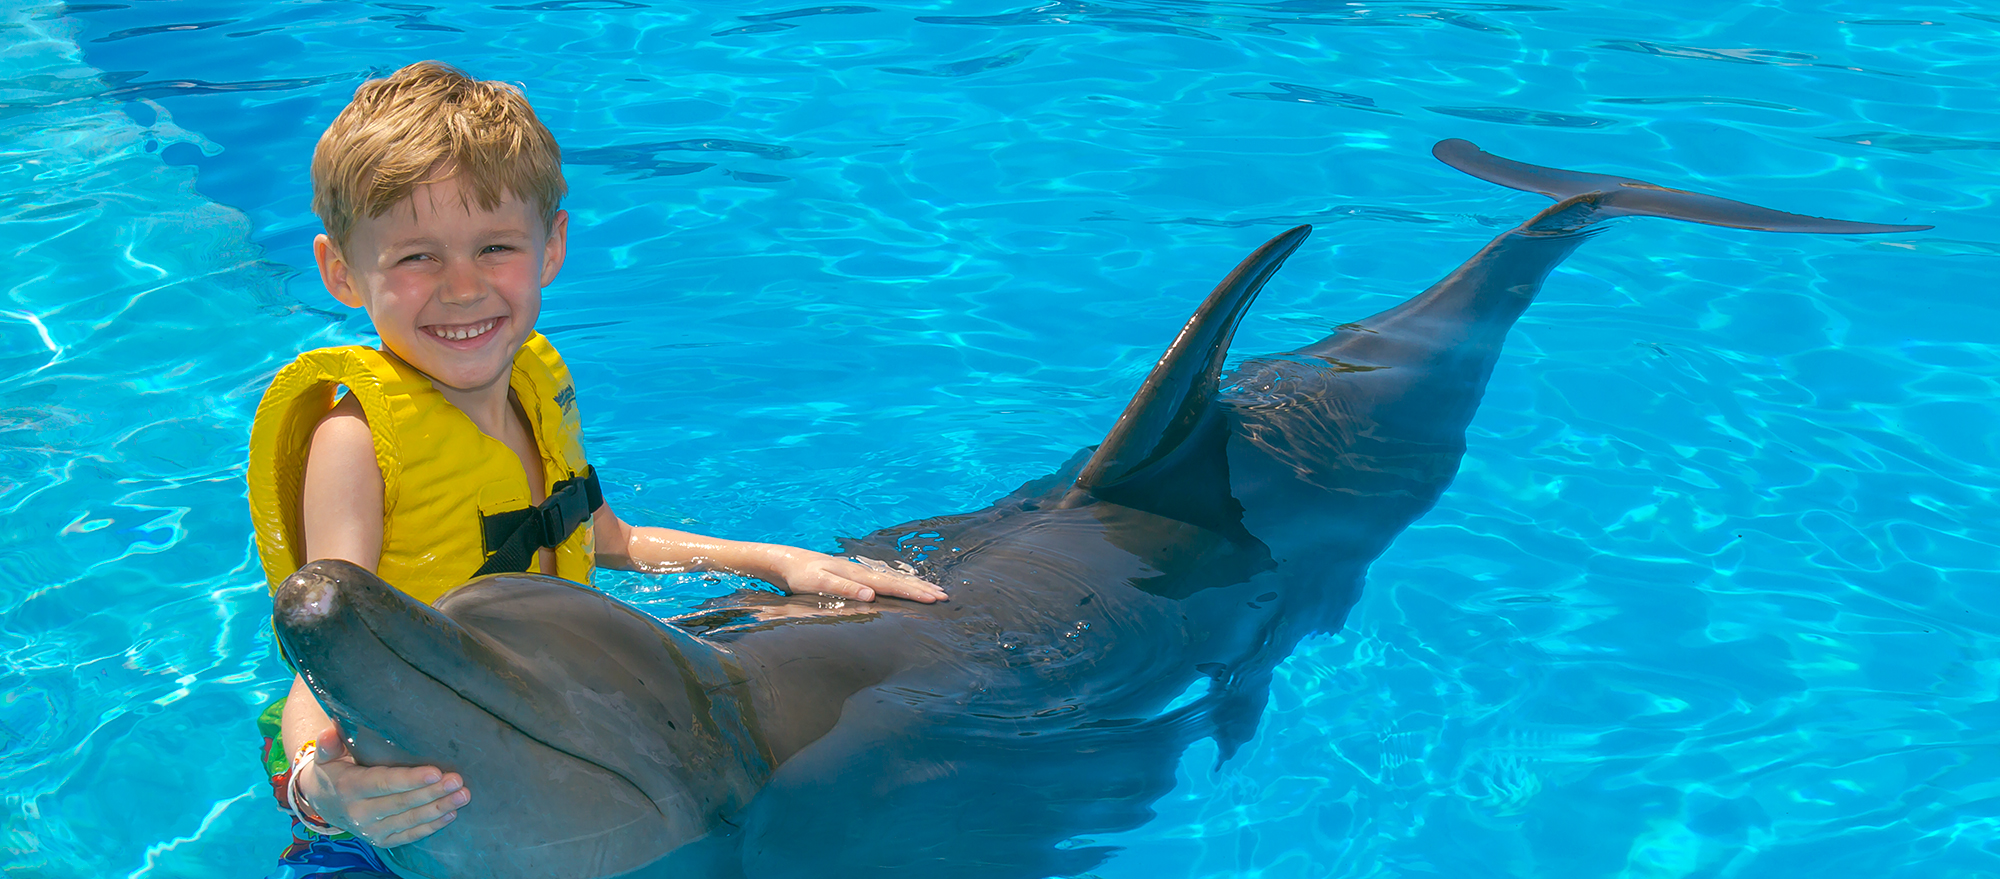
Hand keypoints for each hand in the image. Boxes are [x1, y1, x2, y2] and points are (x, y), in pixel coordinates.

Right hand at [296, 723, 470, 847]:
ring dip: (438, 809)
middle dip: (432, 792)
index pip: (384, 783)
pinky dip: (430, 827)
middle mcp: (360, 813)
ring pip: (409, 821)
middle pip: (402, 803)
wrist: (322, 802)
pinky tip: (450, 815)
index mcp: (349, 788)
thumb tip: (329, 731)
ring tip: (462, 796)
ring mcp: (370, 830)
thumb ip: (328, 744)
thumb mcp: (325, 756)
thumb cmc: (333, 770)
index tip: (435, 771)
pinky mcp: (381, 840)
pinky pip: (408, 836)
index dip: (410, 779)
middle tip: (458, 781)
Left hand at [766, 547, 947, 602]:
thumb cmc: (800, 576)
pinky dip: (899, 582)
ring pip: (893, 579)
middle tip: (944, 597)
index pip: (891, 586)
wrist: (787, 561)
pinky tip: (905, 584)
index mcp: (857, 575)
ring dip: (913, 586)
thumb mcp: (818, 584)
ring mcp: (859, 572)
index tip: (933, 599)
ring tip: (933, 591)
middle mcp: (862, 572)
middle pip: (897, 581)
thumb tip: (871, 595)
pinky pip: (884, 579)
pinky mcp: (854, 575)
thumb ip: (844, 590)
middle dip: (921, 589)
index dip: (913, 593)